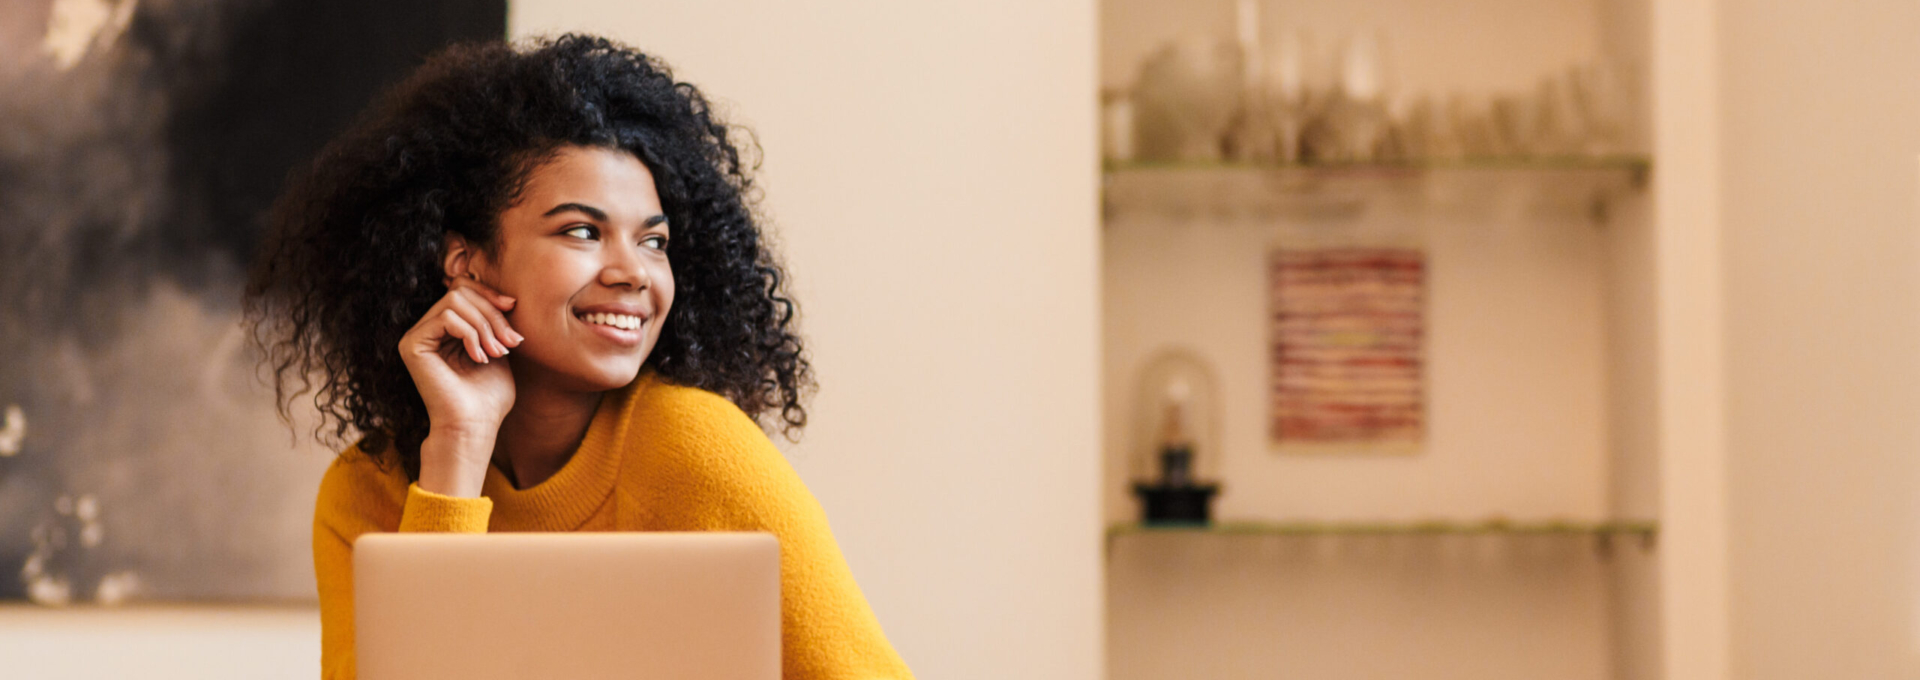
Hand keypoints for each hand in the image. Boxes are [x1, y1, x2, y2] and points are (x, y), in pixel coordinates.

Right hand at [397, 277, 521, 494]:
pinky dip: (470, 333)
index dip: (489, 293)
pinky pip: (445, 317)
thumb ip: (496, 322)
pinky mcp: (411, 344)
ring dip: (484, 325)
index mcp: (446, 329)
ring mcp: (417, 335)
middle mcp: (427, 329)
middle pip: (460, 290)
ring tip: (497, 353)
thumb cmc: (489, 396)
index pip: (463, 288)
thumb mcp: (499, 349)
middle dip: (492, 313)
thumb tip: (507, 297)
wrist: (474, 426)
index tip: (513, 307)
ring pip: (454, 300)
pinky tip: (480, 357)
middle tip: (510, 342)